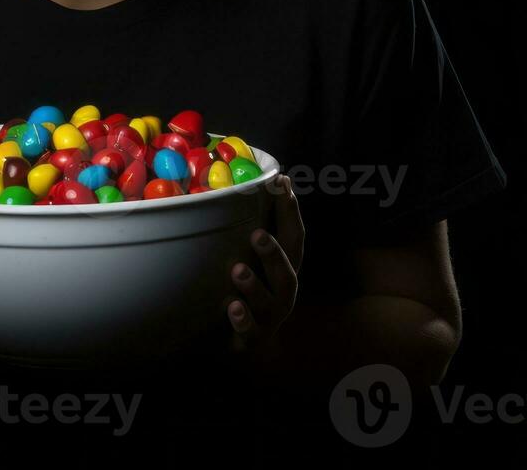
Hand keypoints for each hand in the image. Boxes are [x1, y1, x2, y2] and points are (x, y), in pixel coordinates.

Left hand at [227, 174, 304, 353]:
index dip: (290, 211)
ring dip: (255, 285)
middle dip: (275, 253)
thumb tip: (241, 185)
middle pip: (287, 273)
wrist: (236, 344)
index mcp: (283, 269)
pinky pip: (250, 332)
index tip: (282, 183)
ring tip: (237, 271)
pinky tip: (233, 308)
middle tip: (257, 235)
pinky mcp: (250, 339)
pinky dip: (243, 320)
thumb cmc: (242, 290)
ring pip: (271, 303)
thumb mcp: (248, 259)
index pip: (293, 238)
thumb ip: (250, 230)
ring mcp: (269, 318)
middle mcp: (282, 293)